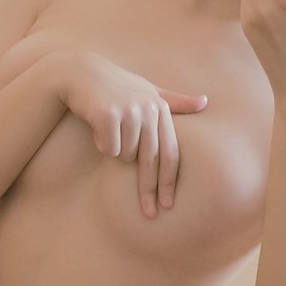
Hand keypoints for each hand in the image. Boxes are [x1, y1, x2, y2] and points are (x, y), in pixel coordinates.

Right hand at [60, 51, 207, 217]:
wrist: (81, 73)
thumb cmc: (116, 85)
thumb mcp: (147, 90)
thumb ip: (174, 100)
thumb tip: (205, 101)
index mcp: (160, 107)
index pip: (170, 153)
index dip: (169, 181)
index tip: (168, 205)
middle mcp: (148, 108)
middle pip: (151, 161)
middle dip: (149, 189)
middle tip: (149, 212)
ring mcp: (128, 110)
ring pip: (125, 156)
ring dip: (115, 151)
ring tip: (109, 132)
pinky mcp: (108, 114)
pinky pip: (109, 149)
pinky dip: (102, 144)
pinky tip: (97, 128)